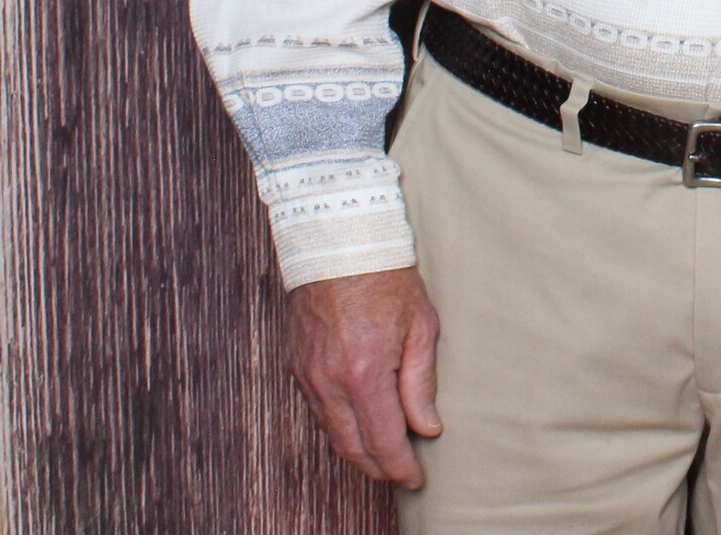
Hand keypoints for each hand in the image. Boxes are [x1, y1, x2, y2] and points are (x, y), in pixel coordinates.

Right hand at [286, 266, 441, 487]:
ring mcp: (306, 374)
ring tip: (382, 455)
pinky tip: (356, 424)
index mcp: (364, 372)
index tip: (415, 480)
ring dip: (356, 450)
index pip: (383, 440)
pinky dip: (337, 424)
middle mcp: (328, 380)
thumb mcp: (420, 325)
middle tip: (400, 474)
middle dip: (377, 468)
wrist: (336, 241)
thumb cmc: (386, 277)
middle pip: (352, 446)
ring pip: (330, 432)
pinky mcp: (294, 364)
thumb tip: (426, 426)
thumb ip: (421, 382)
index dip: (400, 467)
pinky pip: (315, 409)